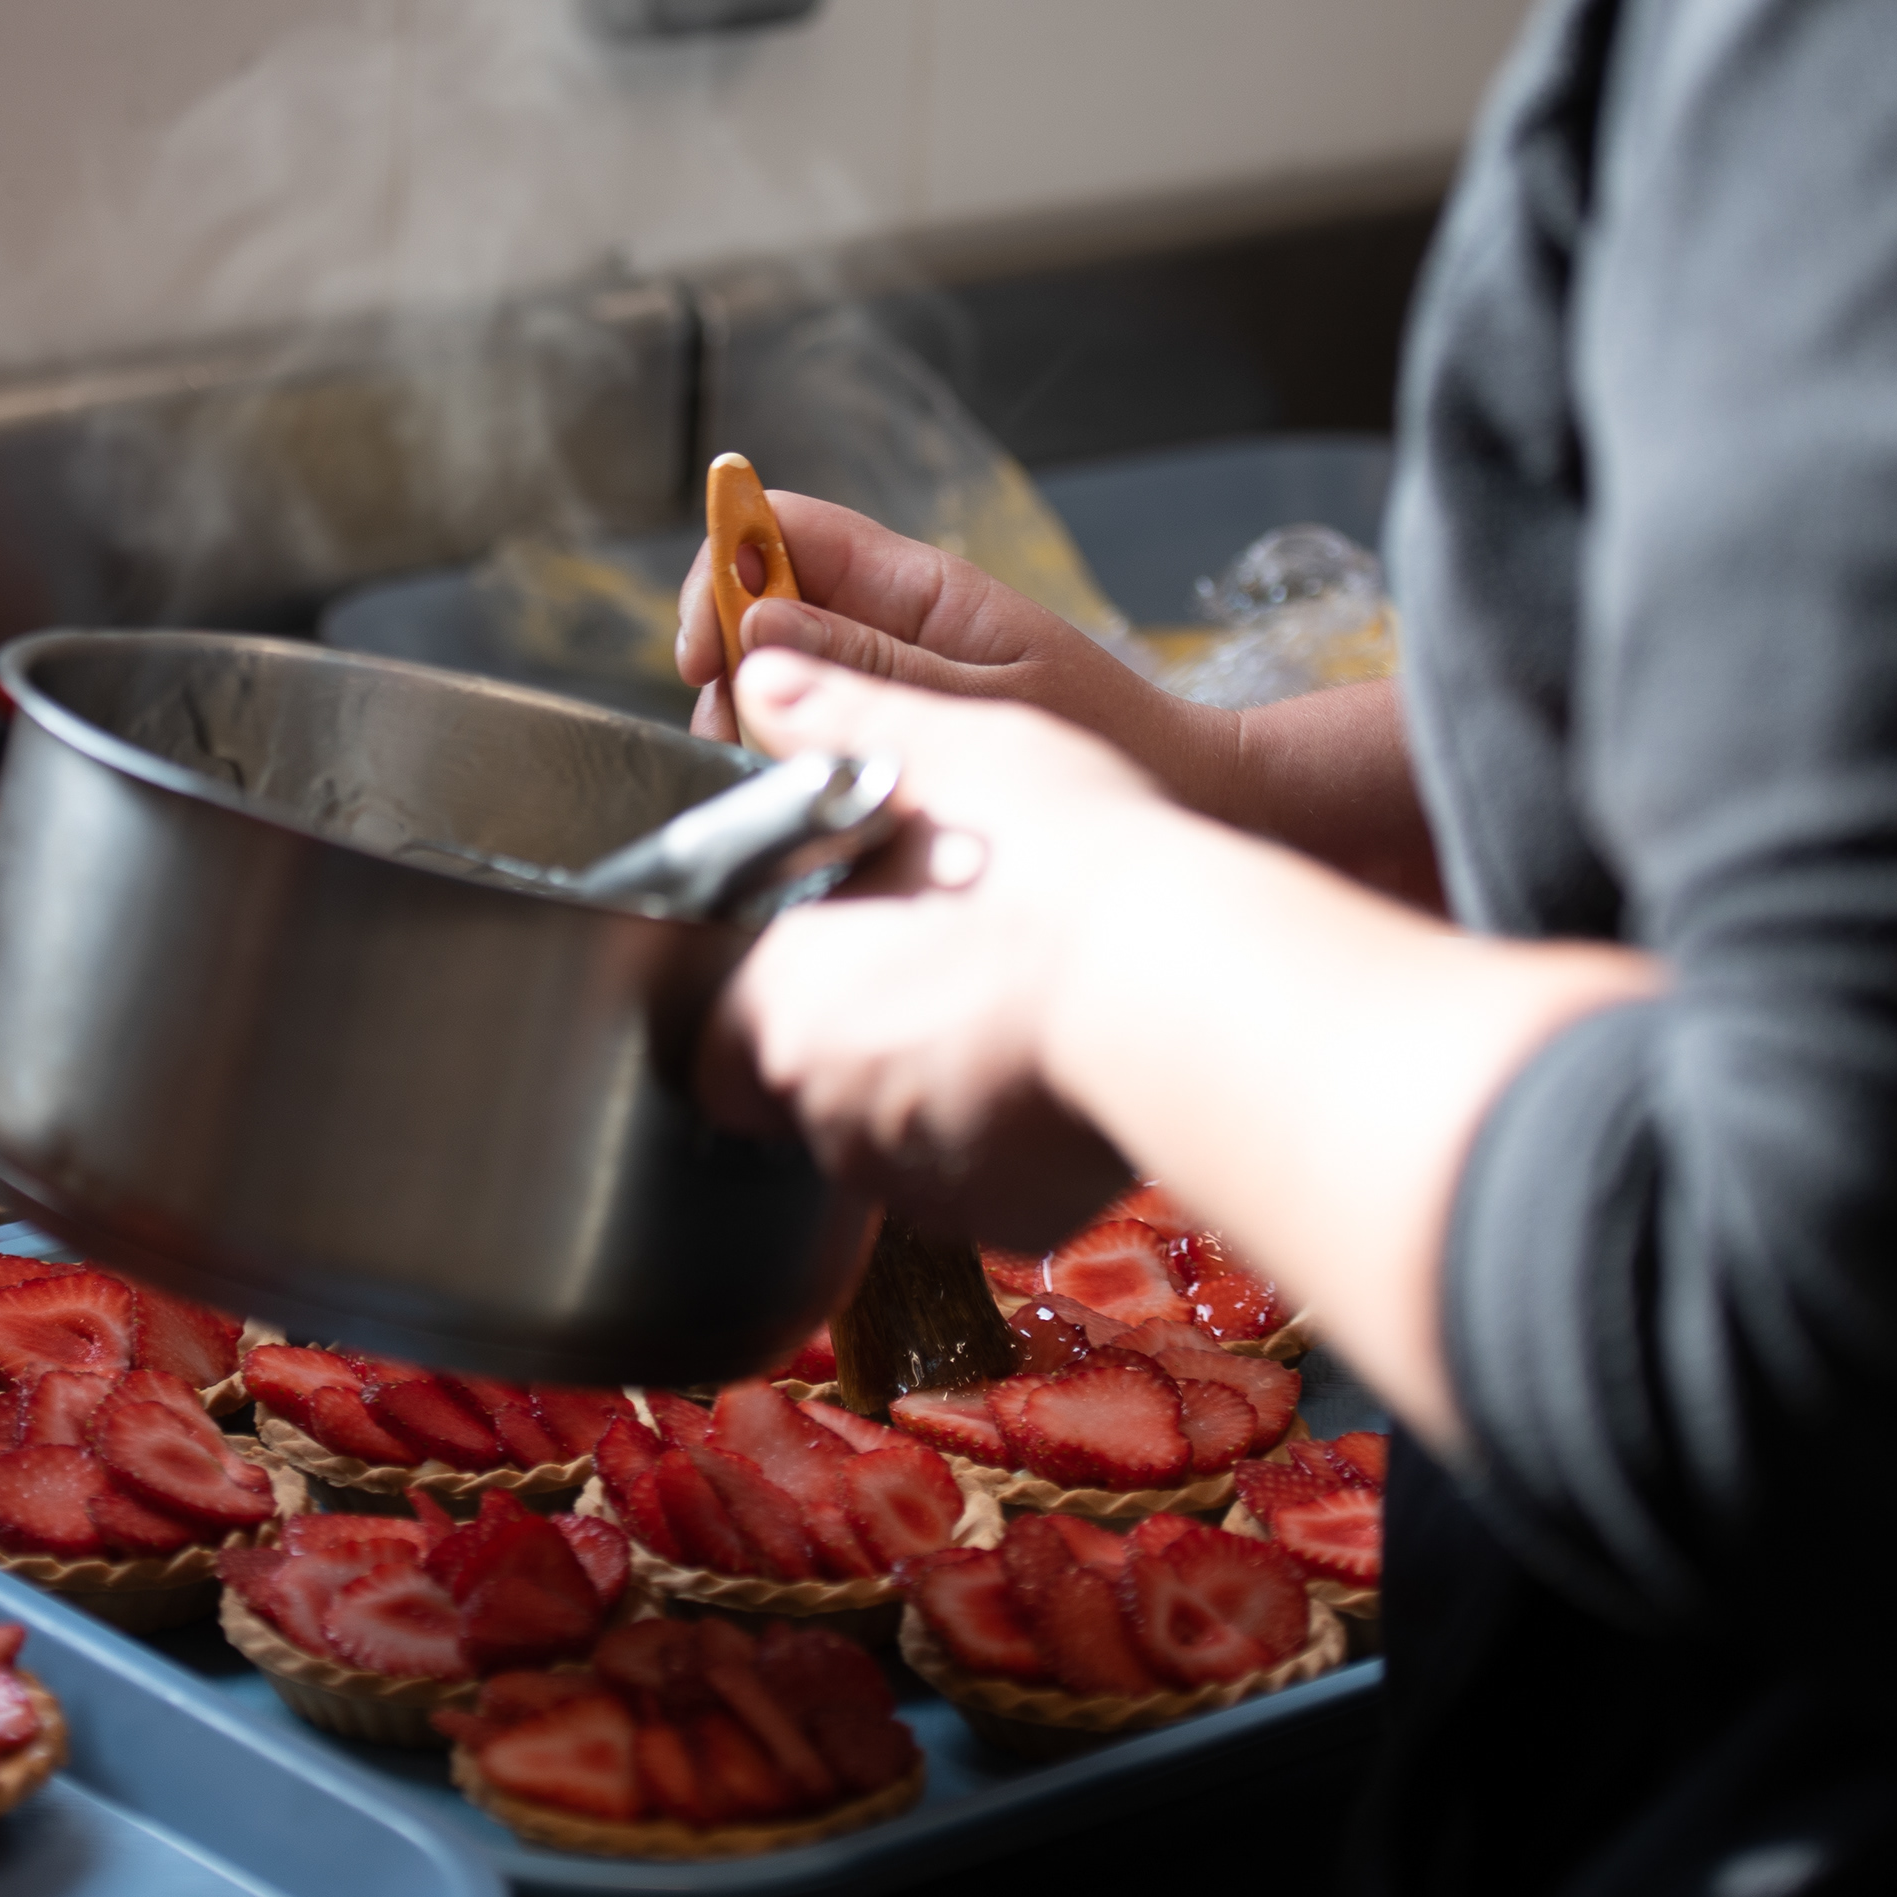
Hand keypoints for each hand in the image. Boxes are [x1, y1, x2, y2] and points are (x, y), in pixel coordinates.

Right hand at [674, 491, 1181, 768]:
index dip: (721, 569)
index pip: (784, 527)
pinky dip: (788, 746)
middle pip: (762, 595)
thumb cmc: (1107, 737)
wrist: (1186, 786)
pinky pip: (813, 712)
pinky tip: (806, 790)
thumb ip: (874, 664)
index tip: (703, 655)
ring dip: (752, 712)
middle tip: (739, 737)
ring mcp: (893, 666)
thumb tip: (761, 621)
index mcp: (921, 584)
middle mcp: (896, 615)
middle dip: (728, 659)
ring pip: (776, 662)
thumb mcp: (988, 701)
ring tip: (777, 774)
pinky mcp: (898, 719)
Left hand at [699, 648, 1167, 1249]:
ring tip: (1001, 1016)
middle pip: (805, 1096)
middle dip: (854, 1048)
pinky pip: (980, 1184)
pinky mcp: (1003, 1216)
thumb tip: (765, 680)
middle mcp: (828, 1111)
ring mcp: (917, 1177)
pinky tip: (1048, 1072)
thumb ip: (836, 720)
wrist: (1184, 979)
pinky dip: (1002, 1141)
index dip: (758, 1007)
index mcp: (779, 1008)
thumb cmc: (1057, 862)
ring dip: (928, 1092)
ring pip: (894, 1142)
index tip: (816, 969)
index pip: (712, 1044)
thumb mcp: (942, 752)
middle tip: (930, 976)